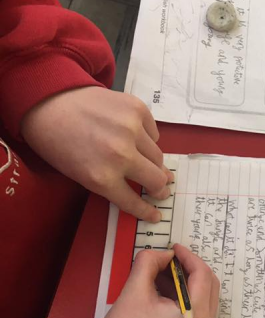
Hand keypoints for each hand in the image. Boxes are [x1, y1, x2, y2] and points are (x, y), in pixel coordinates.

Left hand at [21, 86, 171, 221]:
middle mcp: (122, 155)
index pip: (134, 201)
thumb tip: (141, 186)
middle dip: (160, 189)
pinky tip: (136, 137)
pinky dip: (148, 139)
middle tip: (161, 189)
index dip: (147, 211)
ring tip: (148, 162)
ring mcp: (132, 130)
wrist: (50, 102)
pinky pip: (154, 133)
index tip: (156, 214)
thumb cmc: (59, 143)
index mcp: (102, 177)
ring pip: (158, 156)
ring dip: (154, 163)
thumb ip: (112, 182)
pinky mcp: (138, 110)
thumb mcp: (80, 174)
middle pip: (156, 180)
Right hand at [78, 244, 219, 317]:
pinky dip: (187, 298)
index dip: (188, 256)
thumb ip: (149, 262)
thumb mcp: (134, 292)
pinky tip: (164, 292)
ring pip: (205, 298)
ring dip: (188, 282)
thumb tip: (163, 255)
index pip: (202, 274)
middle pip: (208, 284)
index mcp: (196, 316)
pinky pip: (199, 312)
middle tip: (169, 260)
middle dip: (189, 268)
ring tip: (162, 275)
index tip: (174, 248)